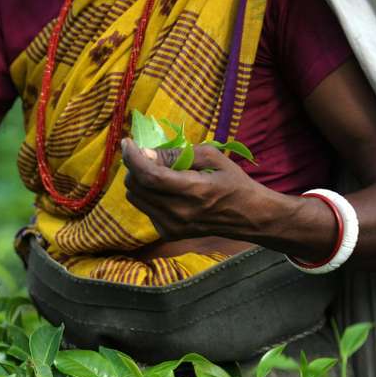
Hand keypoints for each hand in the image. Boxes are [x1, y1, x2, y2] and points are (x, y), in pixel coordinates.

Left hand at [121, 138, 277, 240]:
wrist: (248, 217)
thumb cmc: (233, 182)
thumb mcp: (212, 157)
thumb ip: (177, 154)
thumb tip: (146, 153)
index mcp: (194, 191)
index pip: (151, 176)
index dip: (134, 158)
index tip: (127, 142)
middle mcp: (179, 213)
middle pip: (136, 186)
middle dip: (135, 166)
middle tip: (145, 155)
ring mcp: (171, 226)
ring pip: (135, 198)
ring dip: (139, 180)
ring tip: (157, 172)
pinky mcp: (167, 233)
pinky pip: (145, 208)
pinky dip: (147, 195)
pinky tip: (166, 191)